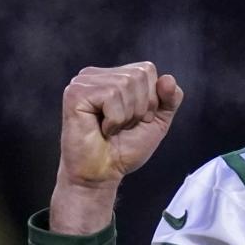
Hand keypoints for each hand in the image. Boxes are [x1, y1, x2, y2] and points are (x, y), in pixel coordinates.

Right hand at [50, 62, 183, 233]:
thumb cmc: (124, 150)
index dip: (152, 100)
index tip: (137, 120)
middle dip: (140, 108)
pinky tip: (102, 129)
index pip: (147, 69)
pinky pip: (110, 96)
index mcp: (115, 76)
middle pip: (138, 75)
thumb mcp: (156, 123)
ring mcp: (84, 81)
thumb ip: (169, 100)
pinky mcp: (75, 93)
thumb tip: (168, 78)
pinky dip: (114, 120)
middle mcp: (98, 74)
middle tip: (123, 126)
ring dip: (126, 116)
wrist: (102, 174)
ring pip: (125, 84)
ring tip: (112, 129)